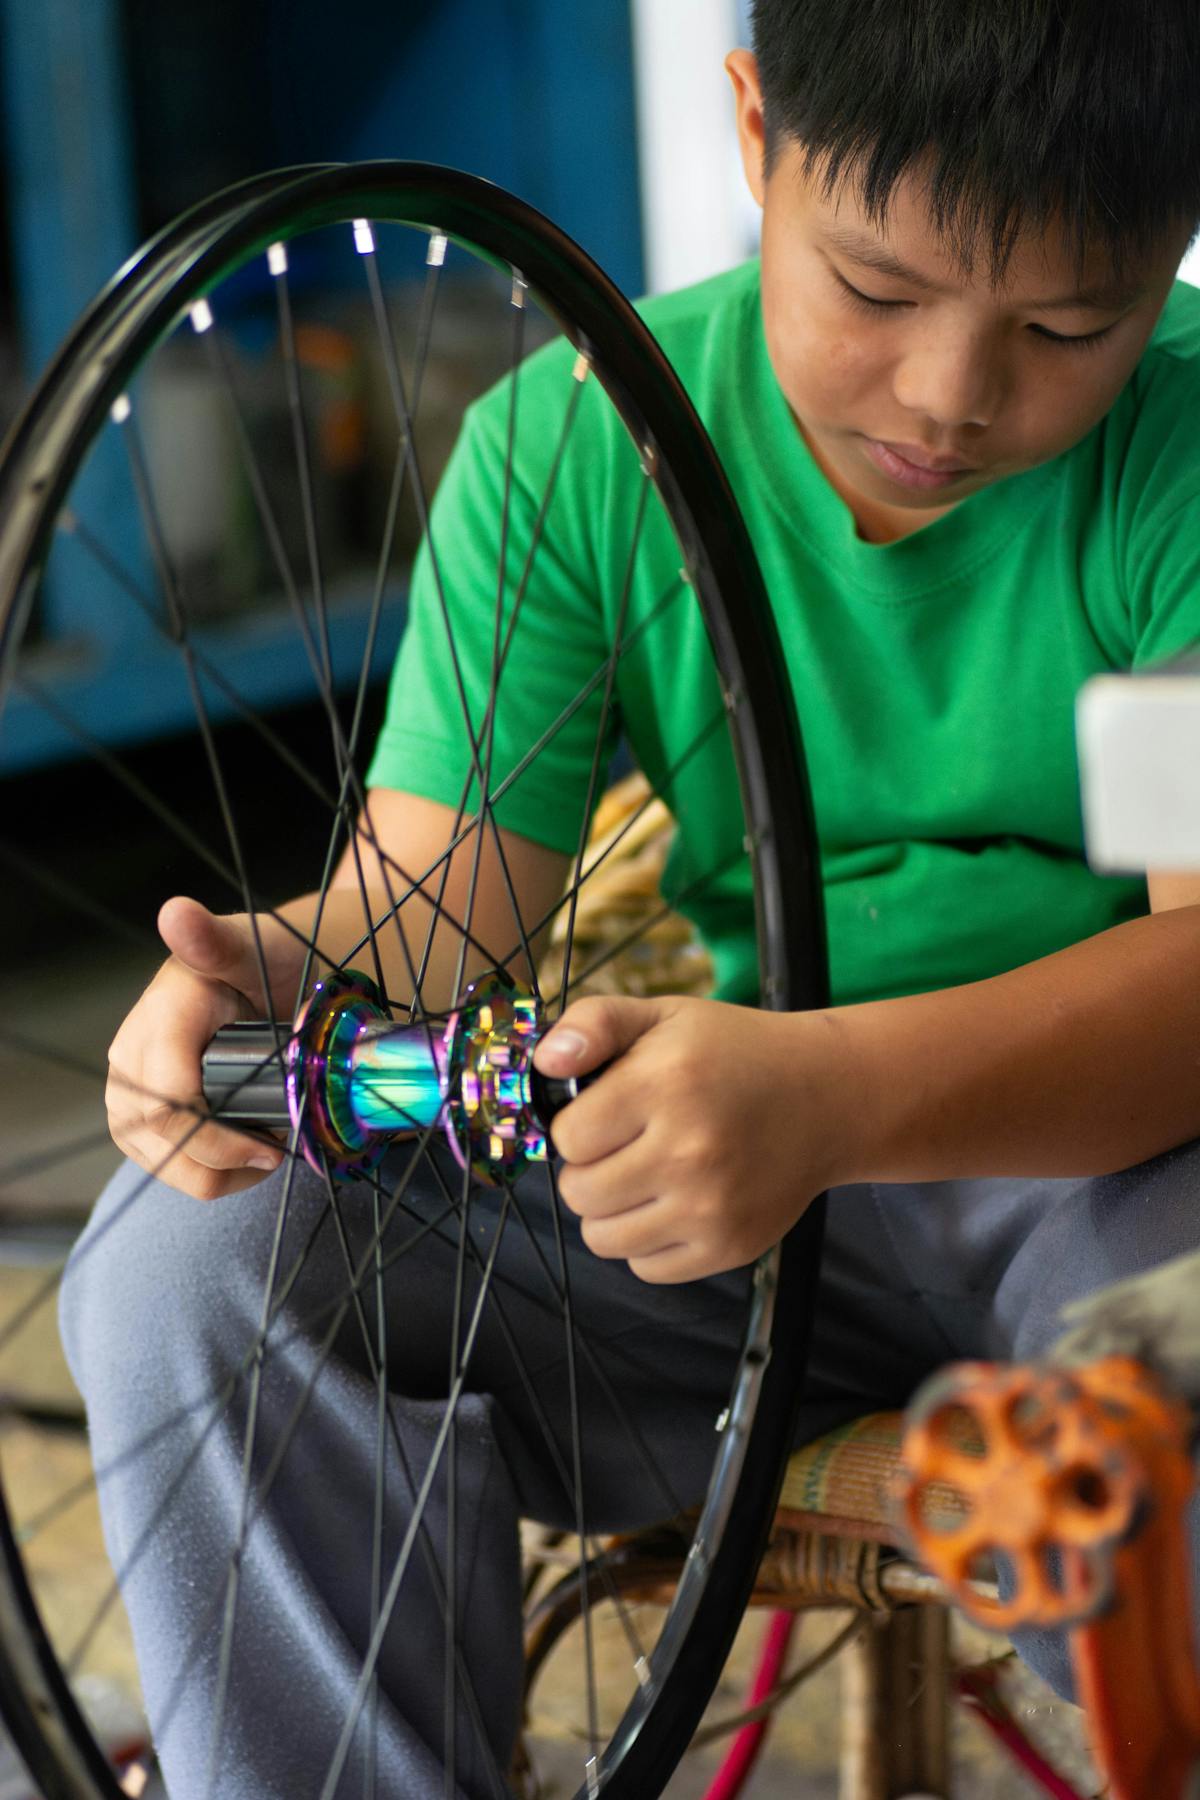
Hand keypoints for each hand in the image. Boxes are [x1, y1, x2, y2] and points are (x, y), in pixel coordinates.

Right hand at [106, 896, 304, 1199]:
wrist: (268, 969)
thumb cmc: (269, 958)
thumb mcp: (256, 945)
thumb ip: (218, 940)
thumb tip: (176, 913)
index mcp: (160, 1013)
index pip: (169, 1103)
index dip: (219, 1140)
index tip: (273, 1149)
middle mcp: (132, 1051)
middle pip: (160, 1139)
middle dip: (220, 1161)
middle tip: (276, 1153)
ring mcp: (129, 1084)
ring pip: (157, 1158)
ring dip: (214, 1171)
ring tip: (263, 1151)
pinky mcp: (137, 1108)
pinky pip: (160, 1158)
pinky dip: (204, 1168)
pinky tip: (241, 1152)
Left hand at [533, 994, 839, 1282]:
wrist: (828, 1097)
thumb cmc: (734, 1053)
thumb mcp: (664, 1015)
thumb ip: (594, 1023)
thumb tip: (544, 1062)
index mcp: (665, 1083)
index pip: (568, 1137)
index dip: (579, 1124)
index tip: (608, 1113)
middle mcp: (688, 1149)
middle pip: (579, 1192)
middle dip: (590, 1168)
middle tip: (626, 1146)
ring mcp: (710, 1206)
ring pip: (602, 1237)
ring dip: (611, 1209)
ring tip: (644, 1175)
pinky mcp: (729, 1246)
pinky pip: (646, 1267)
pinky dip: (648, 1240)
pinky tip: (674, 1202)